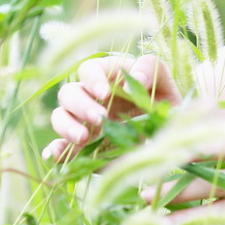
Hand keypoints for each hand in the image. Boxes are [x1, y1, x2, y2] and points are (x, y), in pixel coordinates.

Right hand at [42, 53, 180, 163]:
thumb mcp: (164, 83)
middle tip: (100, 118)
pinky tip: (56, 155)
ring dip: (66, 125)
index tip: (105, 93)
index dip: (93, 79)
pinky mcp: (81, 149)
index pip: (89, 69)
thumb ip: (152, 70)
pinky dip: (54, 151)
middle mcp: (90, 98)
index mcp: (107, 78)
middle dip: (81, 105)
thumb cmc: (165, 105)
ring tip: (83, 138)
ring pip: (59, 116)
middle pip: (68, 93)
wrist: (169, 142)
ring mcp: (83, 123)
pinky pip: (59, 148)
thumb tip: (133, 79)